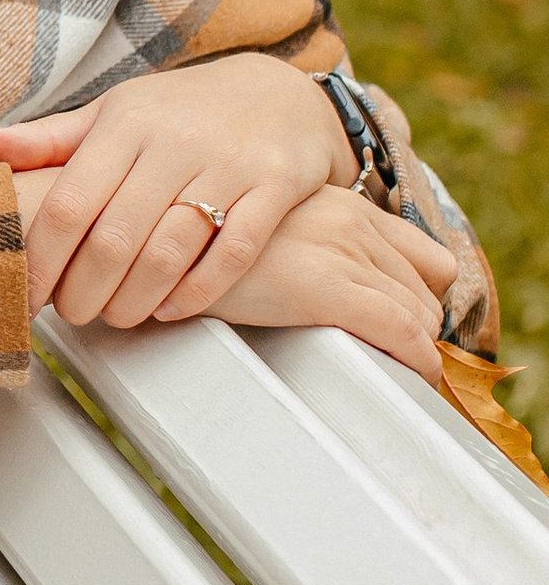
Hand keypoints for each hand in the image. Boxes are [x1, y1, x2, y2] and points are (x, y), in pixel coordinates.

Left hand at [0, 53, 353, 328]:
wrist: (277, 92)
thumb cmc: (178, 113)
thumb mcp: (112, 115)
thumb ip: (47, 141)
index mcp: (125, 124)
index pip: (68, 204)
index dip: (41, 261)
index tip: (26, 296)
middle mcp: (174, 141)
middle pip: (115, 237)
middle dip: (85, 291)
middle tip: (72, 314)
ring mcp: (229, 163)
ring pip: (170, 251)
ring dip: (135, 300)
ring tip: (117, 316)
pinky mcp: (276, 186)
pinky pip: (234, 252)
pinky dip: (197, 291)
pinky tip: (170, 307)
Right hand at [200, 186, 457, 384]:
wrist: (156, 244)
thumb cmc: (199, 249)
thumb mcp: (265, 231)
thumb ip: (306, 245)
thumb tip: (324, 292)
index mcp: (343, 206)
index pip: (429, 259)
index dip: (426, 301)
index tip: (410, 331)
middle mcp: (352, 222)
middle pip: (427, 293)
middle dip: (416, 332)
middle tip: (393, 363)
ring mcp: (341, 251)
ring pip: (419, 314)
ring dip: (415, 351)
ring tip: (396, 376)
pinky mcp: (327, 286)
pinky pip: (402, 330)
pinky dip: (418, 360)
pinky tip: (413, 378)